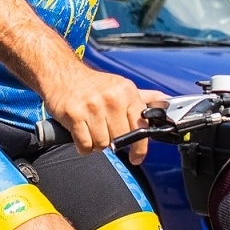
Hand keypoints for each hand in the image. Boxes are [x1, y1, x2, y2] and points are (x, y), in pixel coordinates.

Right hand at [41, 62, 166, 160]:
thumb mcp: (121, 86)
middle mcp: (111, 98)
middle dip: (112, 141)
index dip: (140, 147)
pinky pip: (85, 144)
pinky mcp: (74, 114)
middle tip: (105, 131)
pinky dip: (83, 145)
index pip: (140, 127)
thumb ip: (145, 97)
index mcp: (126, 92)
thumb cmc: (92, 84)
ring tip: (91, 130)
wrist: (61, 73)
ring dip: (96, 143)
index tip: (136, 157)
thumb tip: (168, 102)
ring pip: (102, 144)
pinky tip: (81, 133)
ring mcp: (92, 106)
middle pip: (120, 139)